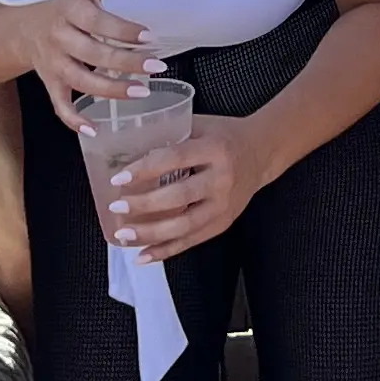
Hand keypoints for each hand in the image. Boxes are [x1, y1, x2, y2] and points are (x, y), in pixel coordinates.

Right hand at [14, 0, 156, 122]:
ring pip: (82, 82)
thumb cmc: (58, 6)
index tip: (148, 37)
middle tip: (156, 67)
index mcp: (67, 11)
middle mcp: (59, 39)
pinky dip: (74, 120)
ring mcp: (54, 65)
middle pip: (93, 54)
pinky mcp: (50, 83)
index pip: (97, 22)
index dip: (123, 30)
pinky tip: (95, 129)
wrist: (22, 28)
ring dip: (112, 90)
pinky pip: (60, 105)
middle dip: (127, 62)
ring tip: (141, 91)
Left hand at [106, 116, 259, 261]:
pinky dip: (165, 251)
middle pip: (179, 197)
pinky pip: (191, 241)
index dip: (145, 170)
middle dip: (144, 205)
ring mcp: (224, 205)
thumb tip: (127, 149)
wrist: (262, 152)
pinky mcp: (223, 223)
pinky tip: (142, 256)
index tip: (119, 178)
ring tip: (124, 235)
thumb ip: (170, 134)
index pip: (174, 159)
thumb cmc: (225, 135)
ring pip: (184, 225)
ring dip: (151, 233)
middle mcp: (222, 179)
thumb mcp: (201, 125)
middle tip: (117, 207)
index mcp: (215, 149)